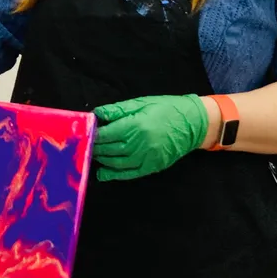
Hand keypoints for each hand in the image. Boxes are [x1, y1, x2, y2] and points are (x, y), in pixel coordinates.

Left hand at [92, 95, 208, 181]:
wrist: (194, 123)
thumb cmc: (166, 108)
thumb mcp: (141, 102)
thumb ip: (117, 110)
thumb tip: (96, 114)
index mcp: (135, 125)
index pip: (105, 134)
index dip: (92, 135)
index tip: (82, 133)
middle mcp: (139, 144)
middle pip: (108, 149)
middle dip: (94, 147)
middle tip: (82, 145)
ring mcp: (146, 158)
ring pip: (116, 163)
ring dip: (101, 160)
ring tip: (91, 154)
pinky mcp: (152, 167)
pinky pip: (129, 174)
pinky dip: (114, 175)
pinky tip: (103, 173)